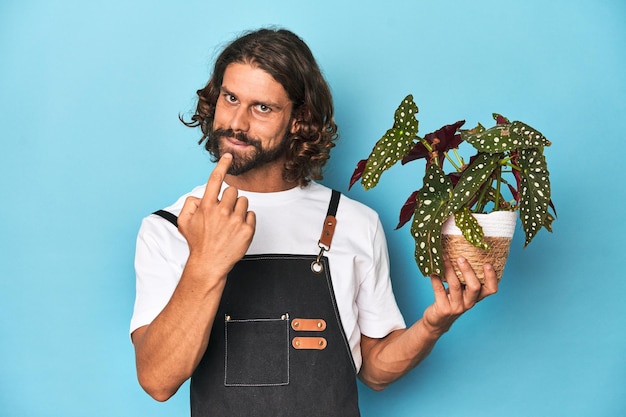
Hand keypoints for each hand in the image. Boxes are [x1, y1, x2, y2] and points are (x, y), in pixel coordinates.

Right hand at [177, 153, 255, 275]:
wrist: (209, 264)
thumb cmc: (197, 242)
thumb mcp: (184, 221)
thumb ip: (189, 204)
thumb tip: (200, 196)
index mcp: (207, 206)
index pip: (216, 179)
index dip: (222, 165)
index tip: (228, 156)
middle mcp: (222, 211)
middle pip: (233, 191)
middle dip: (229, 199)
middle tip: (223, 213)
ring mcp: (235, 221)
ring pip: (244, 202)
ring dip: (238, 209)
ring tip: (230, 222)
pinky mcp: (247, 230)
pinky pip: (251, 215)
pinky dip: (246, 220)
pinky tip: (237, 230)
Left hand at [422, 257, 497, 334]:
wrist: (437, 320)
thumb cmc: (451, 299)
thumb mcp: (461, 290)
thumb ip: (464, 277)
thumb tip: (459, 250)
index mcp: (477, 296)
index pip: (491, 289)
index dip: (491, 277)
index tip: (487, 264)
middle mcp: (469, 302)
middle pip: (474, 287)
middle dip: (468, 271)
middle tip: (461, 258)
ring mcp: (457, 307)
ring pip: (455, 286)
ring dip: (449, 270)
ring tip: (443, 257)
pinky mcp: (443, 309)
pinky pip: (439, 290)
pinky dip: (435, 278)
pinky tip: (432, 270)